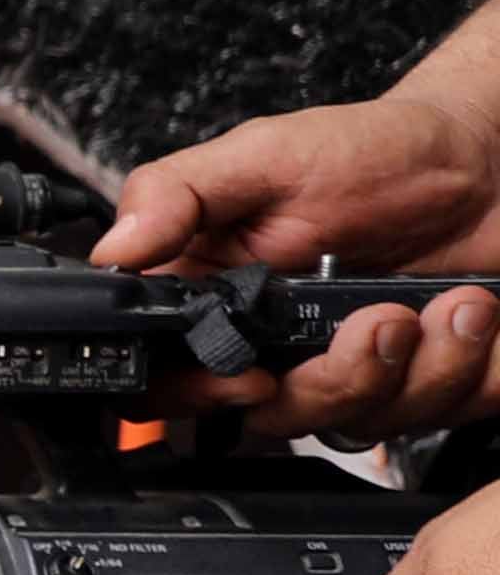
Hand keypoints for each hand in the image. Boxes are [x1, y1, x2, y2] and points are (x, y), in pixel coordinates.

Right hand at [101, 86, 499, 437]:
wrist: (488, 159)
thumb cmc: (378, 152)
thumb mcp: (264, 155)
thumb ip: (177, 193)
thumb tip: (112, 249)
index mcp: (219, 298)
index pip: (169, 381)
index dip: (200, 394)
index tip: (252, 375)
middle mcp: (279, 345)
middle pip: (271, 420)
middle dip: (335, 380)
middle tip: (380, 319)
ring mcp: (352, 369)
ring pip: (358, 422)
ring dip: (415, 367)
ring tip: (446, 303)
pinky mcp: (421, 380)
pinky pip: (434, 413)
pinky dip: (466, 365)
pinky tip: (468, 312)